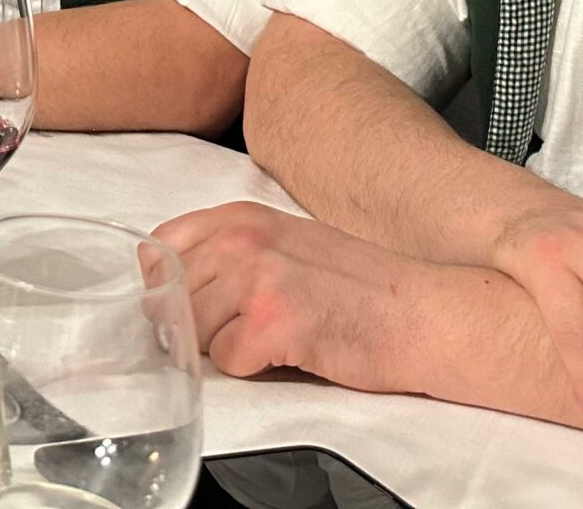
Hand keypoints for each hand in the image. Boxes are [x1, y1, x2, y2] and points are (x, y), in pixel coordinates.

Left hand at [161, 201, 424, 394]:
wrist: (421, 314)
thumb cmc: (360, 287)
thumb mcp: (284, 244)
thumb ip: (228, 252)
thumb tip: (170, 282)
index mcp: (240, 215)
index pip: (161, 247)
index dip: (170, 286)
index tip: (192, 304)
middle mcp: (241, 239)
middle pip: (172, 296)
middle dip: (198, 324)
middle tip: (246, 329)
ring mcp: (255, 278)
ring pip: (193, 332)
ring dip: (227, 346)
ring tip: (274, 336)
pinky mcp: (271, 323)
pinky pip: (227, 362)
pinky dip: (254, 367)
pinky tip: (290, 351)